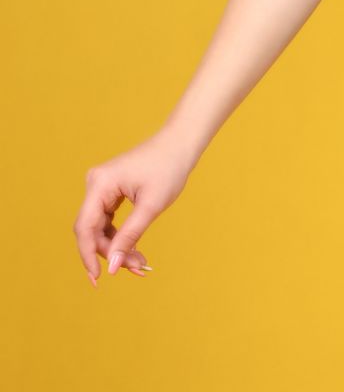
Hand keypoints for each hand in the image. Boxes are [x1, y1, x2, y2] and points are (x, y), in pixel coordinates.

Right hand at [73, 129, 194, 286]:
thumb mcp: (151, 206)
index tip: (99, 278)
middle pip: (93, 230)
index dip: (88, 255)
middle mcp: (96, 184)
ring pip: (101, 228)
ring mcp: (102, 188)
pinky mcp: (111, 192)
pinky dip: (121, 236)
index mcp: (100, 184)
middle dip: (111, 252)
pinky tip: (135, 250)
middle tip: (136, 269)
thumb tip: (112, 267)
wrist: (180, 144)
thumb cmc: (168, 169)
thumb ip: (129, 236)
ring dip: (117, 247)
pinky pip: (109, 221)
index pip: (85, 227)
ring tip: (140, 263)